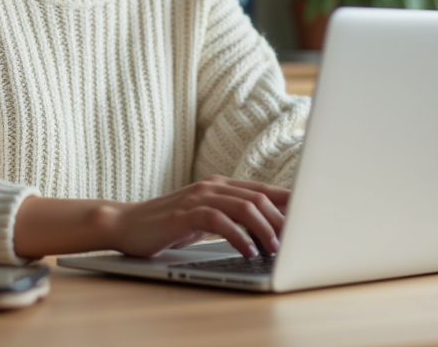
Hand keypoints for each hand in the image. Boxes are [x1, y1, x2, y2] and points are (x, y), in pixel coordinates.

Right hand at [104, 176, 288, 258]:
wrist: (127, 224)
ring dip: (265, 229)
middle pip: (260, 197)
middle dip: (282, 220)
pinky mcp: (185, 213)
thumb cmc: (169, 225)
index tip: (310, 218)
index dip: (289, 202)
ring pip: (244, 206)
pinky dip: (239, 237)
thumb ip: (232, 218)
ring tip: (274, 249)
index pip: (264, 189)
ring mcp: (198, 197)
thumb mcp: (205, 219)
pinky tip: (247, 252)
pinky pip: (220, 221)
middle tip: (296, 242)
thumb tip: (269, 231)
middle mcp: (213, 186)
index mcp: (221, 185)